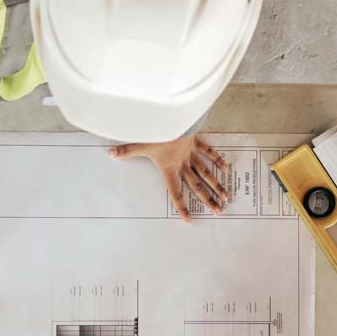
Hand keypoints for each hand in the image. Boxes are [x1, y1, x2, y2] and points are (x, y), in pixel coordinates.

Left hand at [109, 134, 229, 223]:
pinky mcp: (196, 142)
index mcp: (170, 169)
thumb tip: (110, 154)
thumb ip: (126, 151)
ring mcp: (191, 153)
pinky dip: (216, 160)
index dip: (182, 207)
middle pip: (197, 186)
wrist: (173, 115)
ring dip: (216, 185)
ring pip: (206, 172)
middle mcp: (183, 164)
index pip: (175, 193)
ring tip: (225, 196)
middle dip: (208, 200)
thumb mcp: (141, 142)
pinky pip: (208, 153)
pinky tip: (225, 168)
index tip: (189, 220)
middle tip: (218, 211)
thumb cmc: (157, 131)